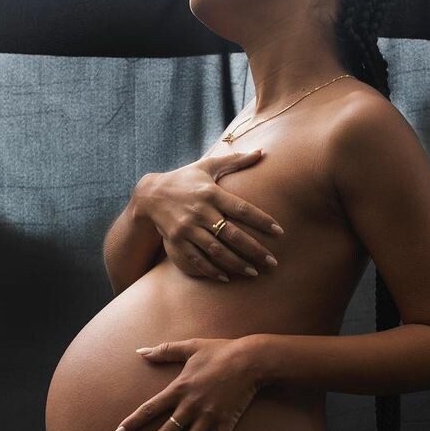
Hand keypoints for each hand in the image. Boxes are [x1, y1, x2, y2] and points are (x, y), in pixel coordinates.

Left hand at [113, 337, 262, 430]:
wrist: (249, 359)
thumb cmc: (220, 351)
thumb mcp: (190, 347)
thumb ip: (164, 350)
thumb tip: (140, 350)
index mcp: (179, 389)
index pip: (149, 409)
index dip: (133, 422)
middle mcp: (190, 407)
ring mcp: (208, 417)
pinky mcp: (226, 422)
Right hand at [136, 153, 282, 281]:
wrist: (150, 195)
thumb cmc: (185, 179)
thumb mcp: (207, 166)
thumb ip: (235, 161)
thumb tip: (262, 152)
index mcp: (211, 193)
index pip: (242, 208)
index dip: (262, 220)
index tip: (279, 231)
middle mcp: (200, 211)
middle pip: (232, 234)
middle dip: (254, 249)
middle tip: (272, 261)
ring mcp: (187, 229)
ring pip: (216, 250)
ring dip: (236, 264)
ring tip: (254, 273)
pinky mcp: (177, 242)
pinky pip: (197, 260)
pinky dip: (211, 270)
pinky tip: (226, 278)